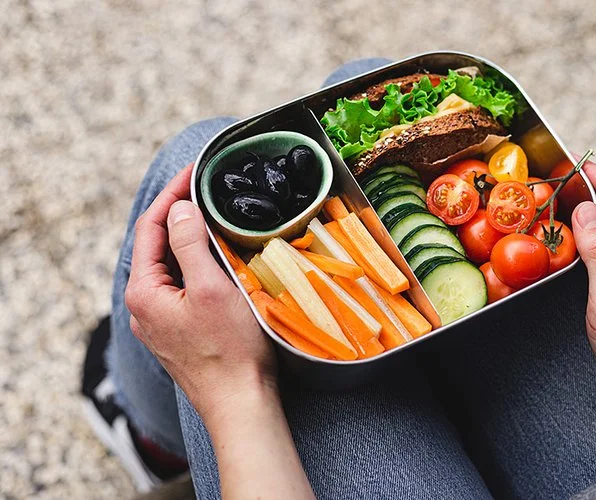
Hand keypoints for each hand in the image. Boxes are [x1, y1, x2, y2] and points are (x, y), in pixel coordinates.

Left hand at [124, 165, 276, 418]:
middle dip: (179, 212)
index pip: (151, 228)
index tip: (194, 171)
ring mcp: (160, 321)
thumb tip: (179, 208)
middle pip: (157, 245)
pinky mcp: (179, 331)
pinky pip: (181, 286)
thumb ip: (189, 243)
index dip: (172, 195)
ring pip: (170, 266)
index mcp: (144, 292)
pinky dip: (196, 263)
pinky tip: (217, 257)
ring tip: (214, 213)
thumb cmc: (230, 350)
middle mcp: (145, 306)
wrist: (240, 403)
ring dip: (189, 238)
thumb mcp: (211, 288)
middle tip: (205, 186)